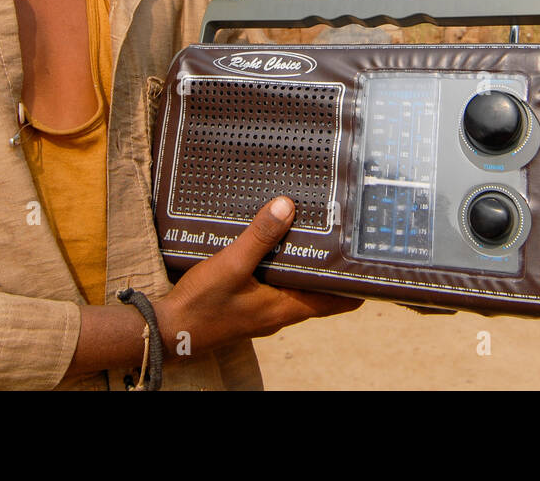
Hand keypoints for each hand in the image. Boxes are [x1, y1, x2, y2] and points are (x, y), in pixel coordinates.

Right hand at [156, 197, 361, 354]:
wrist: (168, 333)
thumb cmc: (201, 305)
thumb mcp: (231, 264)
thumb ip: (259, 236)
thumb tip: (287, 207)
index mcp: (285, 308)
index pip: (335, 301)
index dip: (355, 287)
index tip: (370, 266)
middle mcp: (279, 315)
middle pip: (319, 294)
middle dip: (331, 273)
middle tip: (343, 243)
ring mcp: (263, 314)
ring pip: (297, 291)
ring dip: (306, 271)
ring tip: (313, 240)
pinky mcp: (247, 310)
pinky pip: (275, 290)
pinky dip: (282, 273)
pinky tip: (273, 253)